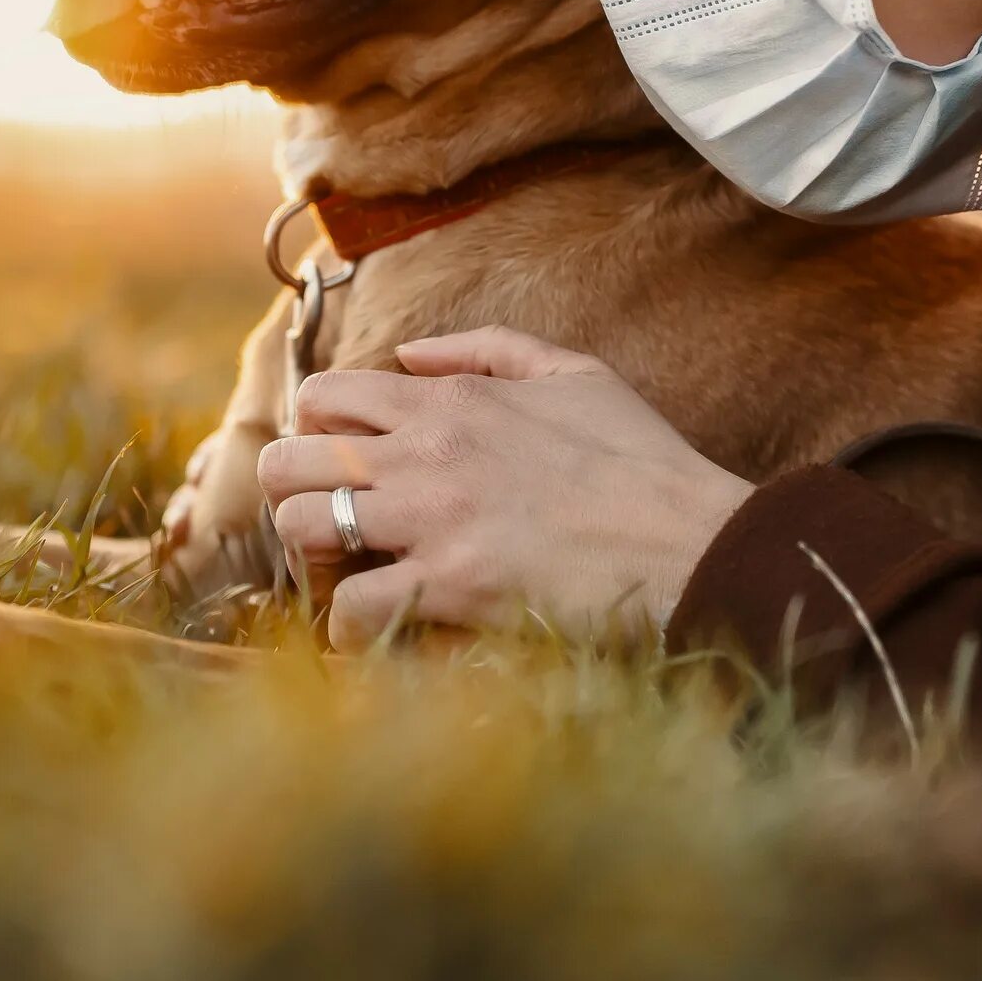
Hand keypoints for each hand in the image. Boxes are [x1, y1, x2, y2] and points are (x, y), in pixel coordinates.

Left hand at [256, 328, 753, 650]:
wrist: (692, 541)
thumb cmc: (642, 462)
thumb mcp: (576, 373)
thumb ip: (488, 347)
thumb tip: (408, 352)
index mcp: (452, 397)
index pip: (326, 396)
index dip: (315, 435)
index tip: (341, 468)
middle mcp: (427, 448)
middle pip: (289, 459)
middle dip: (294, 494)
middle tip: (329, 526)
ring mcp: (433, 517)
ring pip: (300, 524)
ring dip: (312, 559)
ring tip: (346, 577)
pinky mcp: (451, 584)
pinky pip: (349, 608)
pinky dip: (347, 629)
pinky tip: (372, 633)